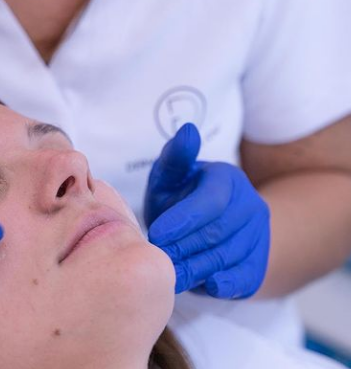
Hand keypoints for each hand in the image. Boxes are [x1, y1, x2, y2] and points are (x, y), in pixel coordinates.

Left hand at [144, 122, 269, 298]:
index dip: (183, 219)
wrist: (213, 224)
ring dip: (197, 269)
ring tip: (171, 275)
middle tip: (159, 259)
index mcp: (228, 178)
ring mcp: (258, 235)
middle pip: (218, 232)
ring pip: (229, 256)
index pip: (211, 200)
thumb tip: (188, 130)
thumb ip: (176, 156)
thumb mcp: (172, 174)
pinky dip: (224, 284)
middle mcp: (249, 205)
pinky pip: (244, 278)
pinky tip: (205, 285)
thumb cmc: (181, 195)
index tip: (157, 233)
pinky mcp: (258, 263)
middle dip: (185, 247)